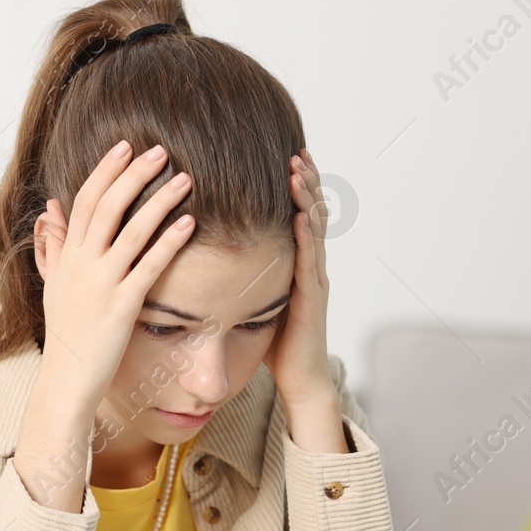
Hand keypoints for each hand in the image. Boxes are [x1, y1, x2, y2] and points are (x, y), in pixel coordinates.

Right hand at [32, 140, 195, 412]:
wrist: (65, 382)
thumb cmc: (66, 336)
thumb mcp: (53, 285)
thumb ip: (53, 246)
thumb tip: (49, 210)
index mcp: (67, 257)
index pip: (84, 201)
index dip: (105, 171)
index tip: (125, 147)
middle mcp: (81, 265)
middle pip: (106, 206)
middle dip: (133, 174)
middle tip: (159, 149)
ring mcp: (101, 285)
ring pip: (130, 231)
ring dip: (159, 200)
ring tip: (185, 178)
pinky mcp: (122, 307)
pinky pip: (149, 267)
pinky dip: (169, 242)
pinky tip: (190, 223)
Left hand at [266, 149, 347, 452]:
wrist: (301, 381)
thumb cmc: (278, 344)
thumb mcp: (256, 299)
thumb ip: (246, 275)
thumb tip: (215, 254)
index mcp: (296, 264)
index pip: (297, 214)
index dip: (294, 186)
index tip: (284, 155)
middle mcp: (310, 266)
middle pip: (311, 213)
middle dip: (305, 180)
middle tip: (297, 149)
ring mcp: (314, 281)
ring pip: (314, 231)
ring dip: (307, 199)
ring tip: (298, 169)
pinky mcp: (312, 301)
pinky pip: (309, 264)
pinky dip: (305, 238)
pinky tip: (299, 218)